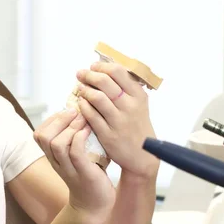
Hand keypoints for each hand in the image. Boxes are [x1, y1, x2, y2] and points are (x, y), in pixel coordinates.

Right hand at [34, 109, 115, 218]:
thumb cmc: (88, 174)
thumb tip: (79, 111)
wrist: (94, 204)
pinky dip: (80, 137)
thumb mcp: (75, 154)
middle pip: (43, 137)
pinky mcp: (84, 173)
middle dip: (59, 119)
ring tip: (83, 120)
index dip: (52, 118)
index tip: (68, 111)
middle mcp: (56, 162)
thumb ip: (73, 137)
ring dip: (70, 127)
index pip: (39, 134)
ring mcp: (69, 169)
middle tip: (76, 111)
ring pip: (56, 144)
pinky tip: (89, 130)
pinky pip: (75, 153)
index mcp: (52, 157)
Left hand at [76, 61, 159, 178]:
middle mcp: (130, 106)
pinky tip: (81, 103)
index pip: (118, 72)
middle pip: (105, 81)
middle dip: (89, 75)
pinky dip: (83, 106)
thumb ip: (125, 88)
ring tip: (80, 88)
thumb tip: (104, 70)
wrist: (143, 156)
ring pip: (97, 97)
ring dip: (84, 89)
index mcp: (139, 96)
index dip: (102, 66)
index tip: (93, 66)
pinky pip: (91, 115)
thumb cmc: (137, 127)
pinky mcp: (108, 134)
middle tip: (81, 74)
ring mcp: (119, 121)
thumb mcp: (139, 105)